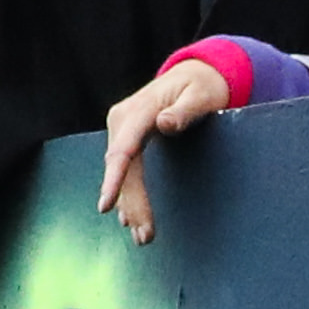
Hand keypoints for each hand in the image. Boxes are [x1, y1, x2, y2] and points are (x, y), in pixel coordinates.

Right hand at [96, 55, 233, 241]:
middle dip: (131, 203)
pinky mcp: (126, 137)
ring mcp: (122, 129)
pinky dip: (128, 193)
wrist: (195, 73)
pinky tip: (129, 217)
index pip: (122, 150)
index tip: (105, 205)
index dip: (114, 180)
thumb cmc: (203, 85)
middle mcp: (122, 120)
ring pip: (122, 173)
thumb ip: (184, 111)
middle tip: (145, 236)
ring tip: (143, 235)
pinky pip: (125, 169)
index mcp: (137, 110)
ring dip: (130, 205)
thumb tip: (164, 124)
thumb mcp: (201, 94)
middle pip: (121, 168)